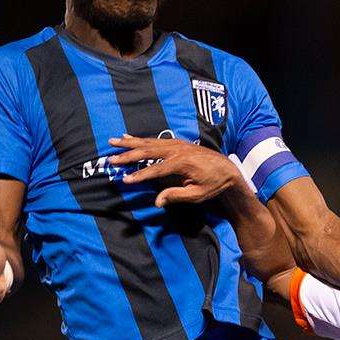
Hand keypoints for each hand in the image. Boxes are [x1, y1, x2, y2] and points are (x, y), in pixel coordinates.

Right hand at [108, 136, 241, 207]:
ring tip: (113, 142)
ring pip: (149, 142)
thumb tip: (157, 202)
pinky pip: (155, 139)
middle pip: (148, 151)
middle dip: (128, 155)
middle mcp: (178, 150)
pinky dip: (140, 139)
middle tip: (111, 159)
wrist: (227, 170)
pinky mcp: (177, 142)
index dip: (140, 175)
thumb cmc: (213, 184)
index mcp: (183, 163)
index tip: (126, 180)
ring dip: (130, 142)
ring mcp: (177, 144)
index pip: (156, 170)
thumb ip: (177, 196)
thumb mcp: (197, 195)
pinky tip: (128, 137)